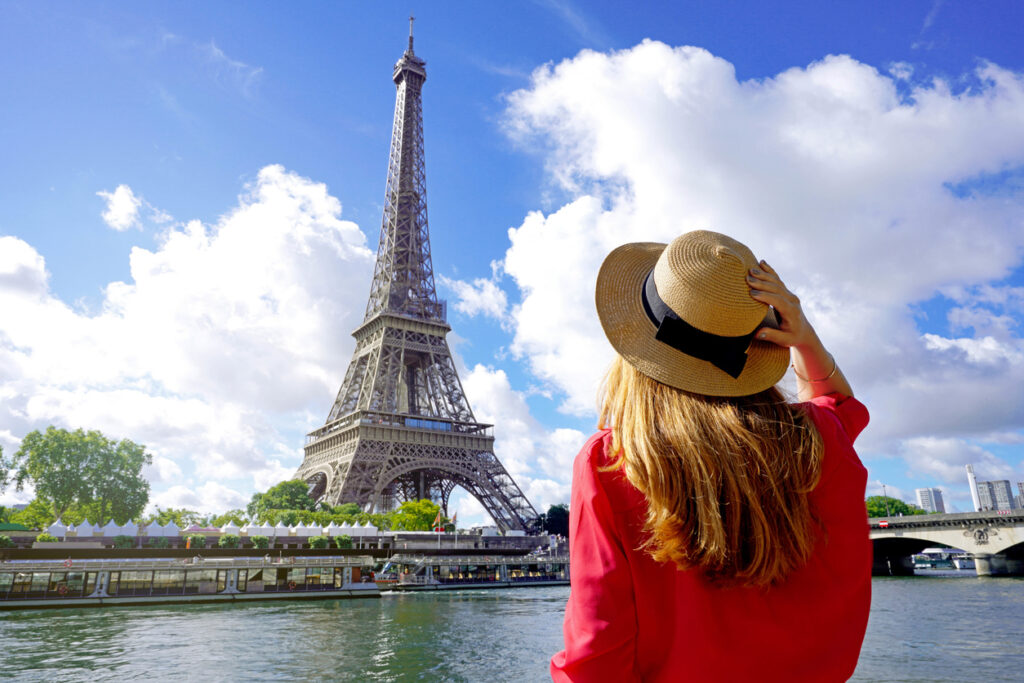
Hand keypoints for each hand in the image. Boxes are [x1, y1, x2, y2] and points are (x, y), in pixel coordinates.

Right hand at [746, 260, 854, 398]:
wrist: (804, 332)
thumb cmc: (792, 337)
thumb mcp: (784, 340)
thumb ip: (772, 336)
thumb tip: (758, 333)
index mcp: (792, 311)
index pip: (778, 301)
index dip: (765, 296)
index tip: (751, 293)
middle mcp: (792, 300)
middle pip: (776, 288)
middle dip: (761, 283)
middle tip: (747, 278)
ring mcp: (790, 294)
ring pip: (776, 282)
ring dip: (763, 275)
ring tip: (750, 270)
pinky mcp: (786, 292)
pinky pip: (777, 279)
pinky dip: (769, 270)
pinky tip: (762, 262)